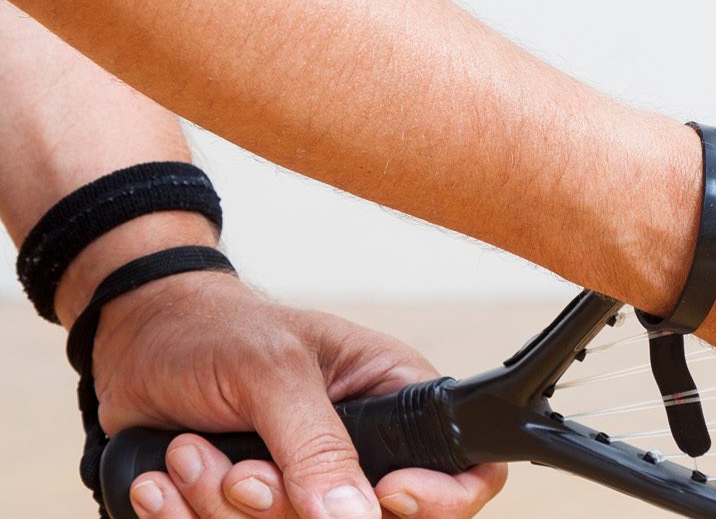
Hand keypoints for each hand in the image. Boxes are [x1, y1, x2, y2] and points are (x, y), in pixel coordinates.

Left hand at [89, 271, 506, 517]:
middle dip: (286, 504)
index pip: (465, 471)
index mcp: (396, 401)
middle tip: (241, 467)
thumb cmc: (214, 330)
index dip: (438, 498)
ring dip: (220, 505)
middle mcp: (361, 453)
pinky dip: (186, 517)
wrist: (135, 341)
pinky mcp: (252, 511)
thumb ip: (317, 445)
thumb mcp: (273, 371)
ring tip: (191, 452)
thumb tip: (357, 515)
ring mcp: (304, 488)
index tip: (385, 495)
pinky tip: (167, 478)